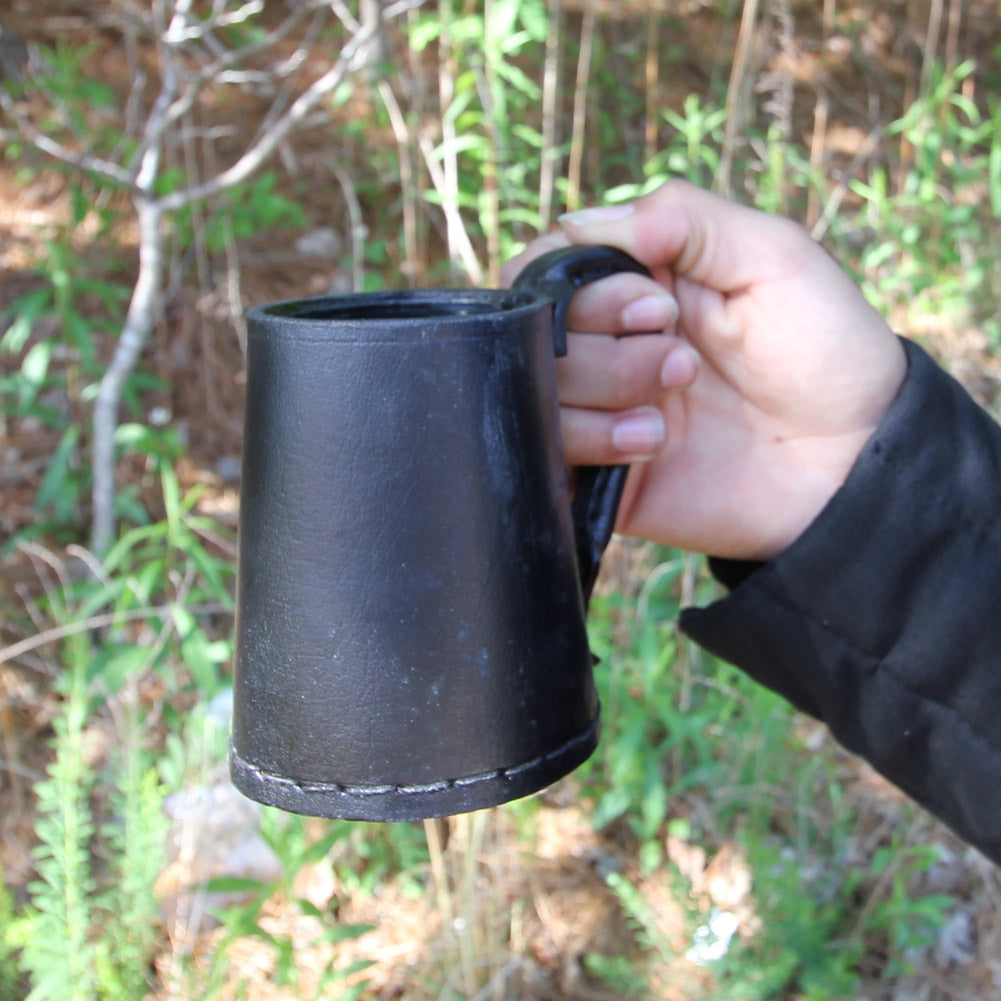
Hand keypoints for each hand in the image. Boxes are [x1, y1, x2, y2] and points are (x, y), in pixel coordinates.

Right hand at [504, 180, 906, 560]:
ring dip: (608, 390)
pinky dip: (593, 441)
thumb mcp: (770, 254)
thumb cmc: (824, 349)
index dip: (581, 287)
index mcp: (638, 283)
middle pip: (535, 331)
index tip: (656, 305)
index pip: (547, 268)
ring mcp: (601, 410)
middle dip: (607, 345)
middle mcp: (609, 343)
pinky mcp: (599, 473)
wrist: (854, 460)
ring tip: (672, 411)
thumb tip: (571, 223)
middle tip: (681, 362)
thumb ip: (679, 219)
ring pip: (538, 389)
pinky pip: (550, 452)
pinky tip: (653, 445)